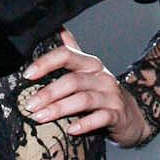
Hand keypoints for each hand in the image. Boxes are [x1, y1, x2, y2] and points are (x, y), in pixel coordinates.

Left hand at [18, 27, 150, 147]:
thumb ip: (71, 53)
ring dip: (59, 109)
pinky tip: (71, 130)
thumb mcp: (88, 71)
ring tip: (39, 117)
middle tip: (29, 104)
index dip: (46, 63)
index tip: (27, 75)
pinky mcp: (117, 114)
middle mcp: (101, 76)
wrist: (131, 116)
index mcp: (90, 64)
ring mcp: (110, 95)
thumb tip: (57, 30)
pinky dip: (85, 124)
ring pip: (83, 99)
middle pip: (72, 80)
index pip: (67, 55)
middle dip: (48, 93)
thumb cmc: (102, 93)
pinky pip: (100, 118)